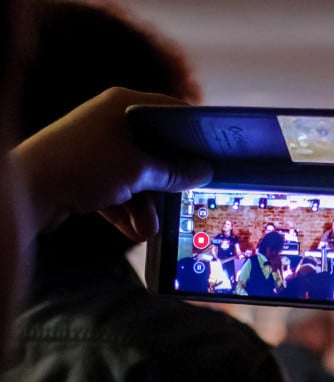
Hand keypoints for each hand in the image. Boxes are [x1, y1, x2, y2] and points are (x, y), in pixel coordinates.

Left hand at [12, 87, 212, 241]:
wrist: (28, 189)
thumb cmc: (84, 166)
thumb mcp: (139, 170)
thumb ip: (175, 172)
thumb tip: (204, 172)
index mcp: (124, 105)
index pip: (170, 110)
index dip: (192, 132)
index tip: (211, 153)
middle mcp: (110, 122)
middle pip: (155, 150)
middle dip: (166, 183)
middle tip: (183, 199)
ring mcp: (96, 148)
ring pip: (137, 176)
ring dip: (146, 206)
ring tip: (148, 229)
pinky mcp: (85, 172)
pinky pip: (117, 189)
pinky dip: (125, 210)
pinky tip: (132, 230)